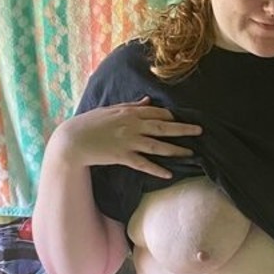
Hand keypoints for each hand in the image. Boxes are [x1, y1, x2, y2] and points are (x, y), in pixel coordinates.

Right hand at [55, 96, 201, 179]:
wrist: (72, 140)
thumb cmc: (89, 123)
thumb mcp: (110, 109)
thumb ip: (131, 105)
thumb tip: (147, 100)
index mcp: (129, 112)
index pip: (157, 112)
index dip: (172, 117)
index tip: (183, 120)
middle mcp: (132, 125)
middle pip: (163, 127)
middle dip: (183, 129)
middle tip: (200, 131)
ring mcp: (128, 141)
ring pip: (157, 146)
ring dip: (175, 150)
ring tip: (191, 153)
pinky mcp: (122, 156)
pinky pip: (143, 163)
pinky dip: (156, 169)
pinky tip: (169, 173)